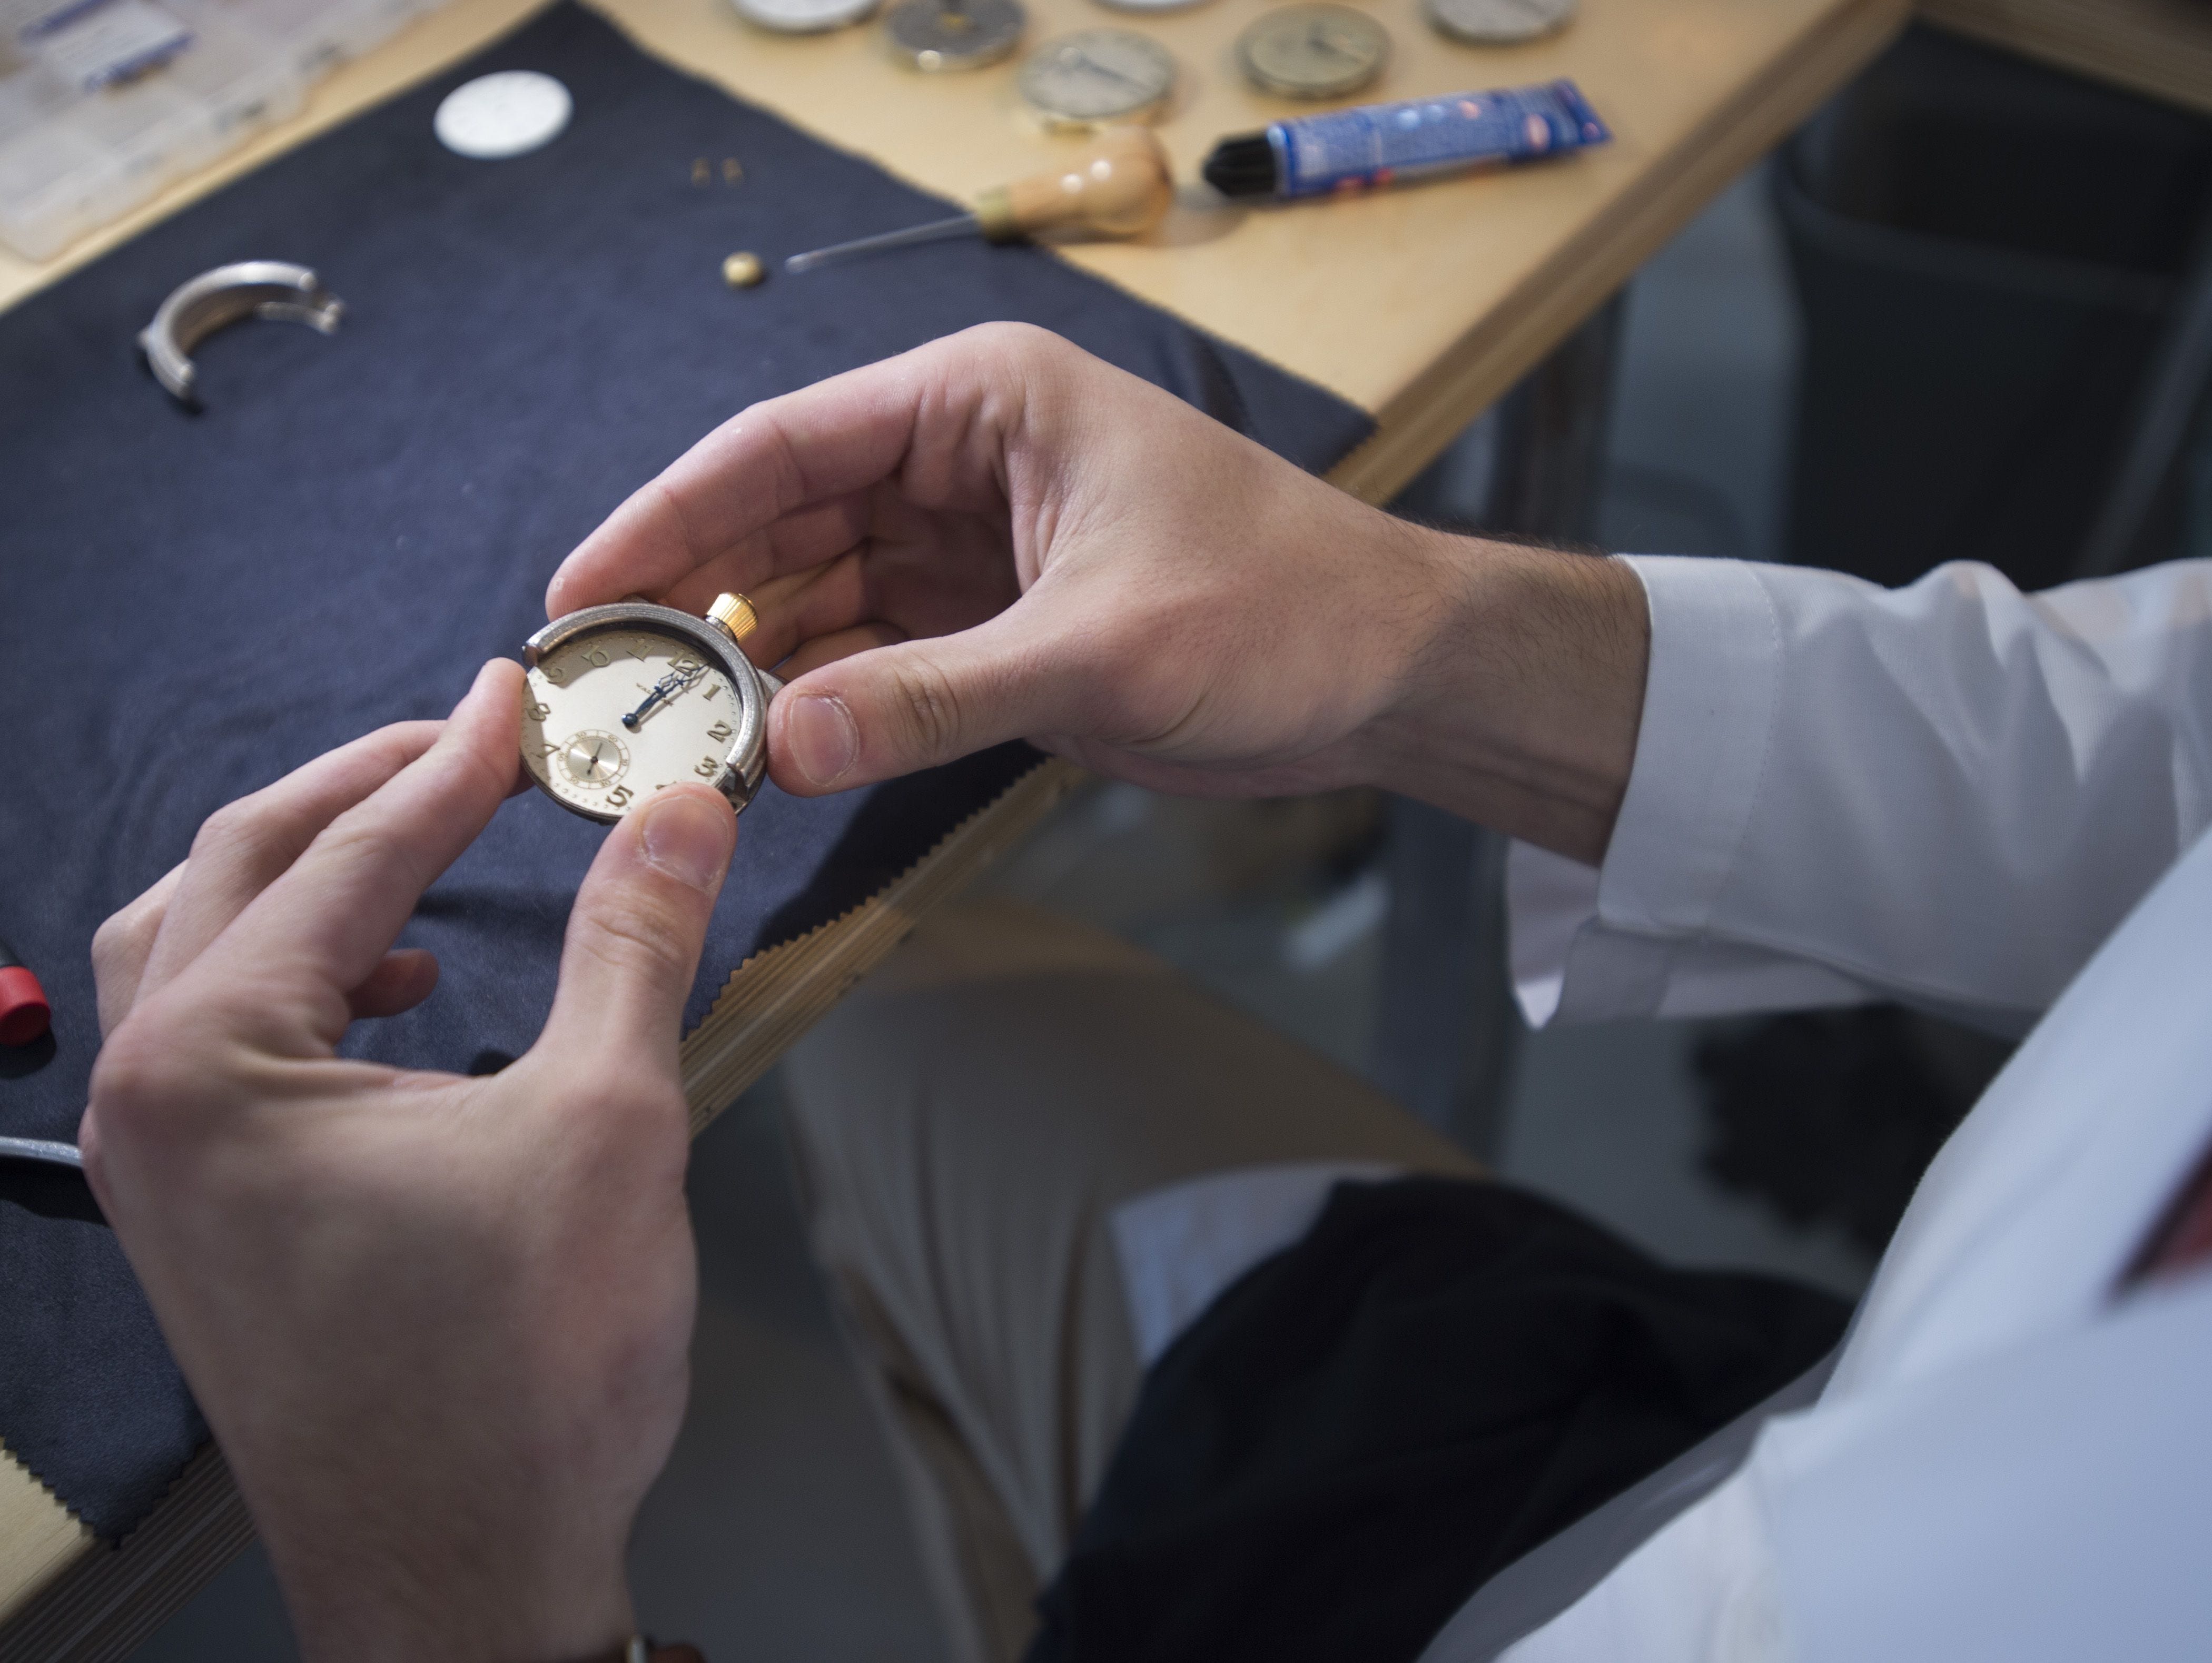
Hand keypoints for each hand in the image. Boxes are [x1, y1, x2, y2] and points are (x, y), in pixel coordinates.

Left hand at [81, 662, 736, 1662]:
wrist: (464, 1574)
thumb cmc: (518, 1377)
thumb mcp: (607, 1120)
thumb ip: (634, 940)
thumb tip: (679, 810)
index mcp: (212, 1065)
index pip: (341, 855)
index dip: (449, 763)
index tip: (516, 698)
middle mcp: (147, 1104)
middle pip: (235, 872)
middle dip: (362, 790)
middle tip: (468, 739)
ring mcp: (158, 1170)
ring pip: (200, 948)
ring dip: (309, 874)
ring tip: (419, 838)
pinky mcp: (198, 1219)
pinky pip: (214, 1041)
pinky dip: (298, 977)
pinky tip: (395, 987)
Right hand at [548, 323, 1647, 863]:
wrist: (1385, 673)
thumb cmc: (1280, 611)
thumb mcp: (1098, 651)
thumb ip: (930, 698)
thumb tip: (776, 744)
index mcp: (981, 402)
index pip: (785, 446)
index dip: (670, 516)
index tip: (581, 590)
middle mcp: (961, 460)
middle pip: (784, 522)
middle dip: (696, 602)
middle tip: (605, 689)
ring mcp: (972, 547)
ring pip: (819, 598)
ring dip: (751, 664)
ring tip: (666, 734)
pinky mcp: (992, 625)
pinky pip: (874, 657)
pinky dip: (820, 700)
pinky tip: (762, 748)